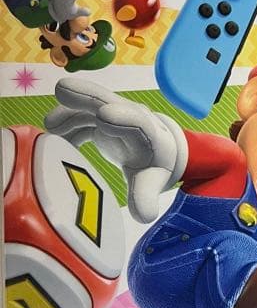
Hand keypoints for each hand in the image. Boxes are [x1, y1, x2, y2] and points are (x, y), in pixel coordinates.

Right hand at [44, 78, 187, 223]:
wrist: (155, 151)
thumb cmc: (154, 166)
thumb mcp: (152, 182)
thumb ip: (145, 196)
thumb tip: (144, 217)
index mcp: (150, 135)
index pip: (140, 123)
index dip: (122, 119)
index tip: (103, 117)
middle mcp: (132, 117)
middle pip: (110, 102)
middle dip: (88, 96)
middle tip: (62, 90)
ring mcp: (114, 114)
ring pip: (90, 106)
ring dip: (68, 113)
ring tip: (49, 127)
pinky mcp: (100, 116)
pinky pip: (81, 115)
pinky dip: (66, 123)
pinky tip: (51, 136)